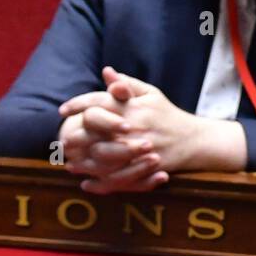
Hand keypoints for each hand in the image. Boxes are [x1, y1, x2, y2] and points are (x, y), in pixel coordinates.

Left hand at [58, 67, 248, 192]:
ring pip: (104, 158)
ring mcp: (138, 150)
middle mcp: (134, 128)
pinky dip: (100, 183)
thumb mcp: (150, 94)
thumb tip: (106, 71)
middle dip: (76, 136)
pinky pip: (118, 179)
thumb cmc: (167, 115)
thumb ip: (127, 84)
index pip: (99, 102)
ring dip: (83, 162)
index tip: (62, 111)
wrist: (194, 141)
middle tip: (60, 142)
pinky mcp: (144, 169)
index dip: (78, 105)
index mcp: (133, 107)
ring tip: (69, 164)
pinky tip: (86, 183)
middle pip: (96, 132)